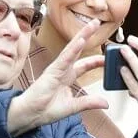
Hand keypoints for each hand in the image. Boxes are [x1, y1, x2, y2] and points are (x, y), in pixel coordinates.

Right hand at [7, 19, 108, 135]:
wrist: (30, 114)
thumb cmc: (45, 110)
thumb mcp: (73, 107)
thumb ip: (89, 103)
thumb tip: (106, 103)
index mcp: (67, 77)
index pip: (84, 65)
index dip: (95, 60)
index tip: (107, 58)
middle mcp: (62, 70)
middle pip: (77, 49)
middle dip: (87, 36)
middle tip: (97, 23)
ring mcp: (57, 68)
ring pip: (71, 49)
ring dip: (82, 36)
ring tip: (92, 25)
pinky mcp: (52, 71)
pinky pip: (64, 58)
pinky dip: (73, 49)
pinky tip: (81, 40)